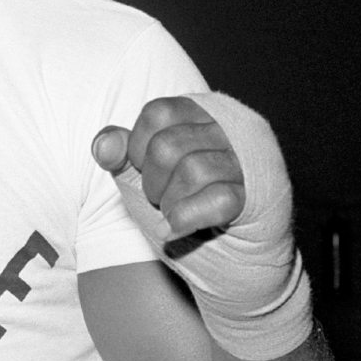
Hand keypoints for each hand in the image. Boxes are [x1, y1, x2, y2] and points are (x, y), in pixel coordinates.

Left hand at [91, 96, 244, 241]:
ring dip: (170, 203)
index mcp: (198, 112)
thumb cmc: (181, 198)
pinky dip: (186, 219)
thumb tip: (103, 147)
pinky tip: (175, 228)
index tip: (144, 169)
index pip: (156, 113)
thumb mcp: (142, 170)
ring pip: (193, 172)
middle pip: (168, 146)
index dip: (137, 147)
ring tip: (173, 211)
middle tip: (160, 196)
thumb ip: (120, 152)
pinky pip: (218, 200)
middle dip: (151, 182)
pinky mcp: (256, 196)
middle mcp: (227, 128)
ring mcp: (244, 161)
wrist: (225, 247)